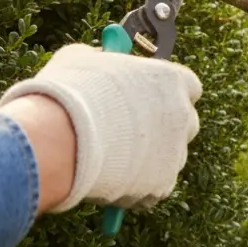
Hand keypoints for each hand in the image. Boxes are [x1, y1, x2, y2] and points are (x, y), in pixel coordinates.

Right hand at [0, 44, 202, 212]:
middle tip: (129, 132)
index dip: (166, 93)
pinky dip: (135, 187)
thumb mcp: (81, 59)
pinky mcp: (162, 185)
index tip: (146, 97)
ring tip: (108, 158)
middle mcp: (182, 115)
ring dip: (148, 160)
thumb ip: (101, 61)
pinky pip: (153, 187)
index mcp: (171, 79)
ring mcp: (175, 152)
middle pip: (183, 123)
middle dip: (162, 128)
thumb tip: (99, 61)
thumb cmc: (69, 93)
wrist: (59, 141)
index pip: (188, 86)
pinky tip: (106, 179)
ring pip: (168, 157)